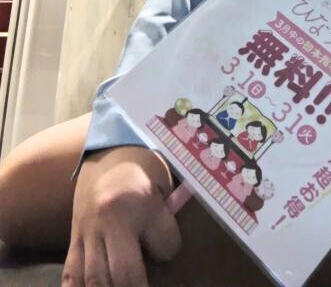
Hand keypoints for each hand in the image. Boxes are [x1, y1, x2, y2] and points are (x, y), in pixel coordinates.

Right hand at [62, 145, 180, 286]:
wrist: (109, 147)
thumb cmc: (143, 162)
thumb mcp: (164, 180)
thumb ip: (167, 215)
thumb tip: (167, 249)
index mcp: (140, 202)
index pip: (166, 245)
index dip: (171, 249)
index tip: (169, 243)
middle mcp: (110, 220)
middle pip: (125, 275)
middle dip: (139, 286)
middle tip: (147, 284)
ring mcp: (88, 230)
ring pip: (95, 279)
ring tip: (123, 286)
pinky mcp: (74, 235)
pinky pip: (71, 273)